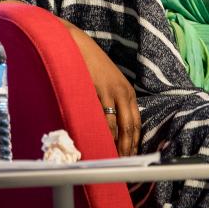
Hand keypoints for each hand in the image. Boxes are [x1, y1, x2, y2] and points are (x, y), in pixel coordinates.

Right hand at [63, 19, 139, 156]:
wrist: (72, 42)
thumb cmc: (87, 63)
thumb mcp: (106, 82)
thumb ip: (111, 101)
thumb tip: (110, 127)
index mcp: (128, 92)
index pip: (136, 123)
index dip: (134, 142)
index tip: (130, 157)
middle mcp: (123, 92)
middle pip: (130, 128)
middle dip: (126, 149)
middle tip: (122, 165)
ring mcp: (110, 91)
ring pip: (116, 126)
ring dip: (113, 145)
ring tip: (109, 159)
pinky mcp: (97, 90)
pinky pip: (100, 117)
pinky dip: (100, 133)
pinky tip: (96, 142)